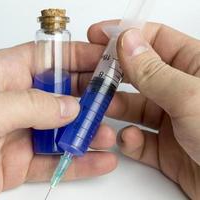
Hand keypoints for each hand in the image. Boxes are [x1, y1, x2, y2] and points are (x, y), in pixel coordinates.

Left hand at [0, 42, 116, 199]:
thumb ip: (29, 105)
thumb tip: (69, 105)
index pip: (46, 58)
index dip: (76, 55)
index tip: (106, 58)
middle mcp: (9, 101)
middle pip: (58, 92)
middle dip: (88, 95)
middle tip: (116, 99)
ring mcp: (14, 133)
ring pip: (59, 127)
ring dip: (86, 130)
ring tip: (109, 133)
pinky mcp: (15, 162)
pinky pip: (53, 159)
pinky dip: (77, 160)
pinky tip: (98, 159)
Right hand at [88, 20, 199, 198]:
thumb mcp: (190, 98)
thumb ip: (154, 71)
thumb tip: (127, 41)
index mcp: (195, 68)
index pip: (155, 40)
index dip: (125, 35)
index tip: (97, 35)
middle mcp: (180, 92)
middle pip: (137, 74)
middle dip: (111, 74)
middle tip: (89, 75)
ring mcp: (172, 121)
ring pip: (133, 108)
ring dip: (114, 108)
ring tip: (101, 109)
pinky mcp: (166, 150)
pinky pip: (138, 140)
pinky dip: (128, 140)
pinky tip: (129, 140)